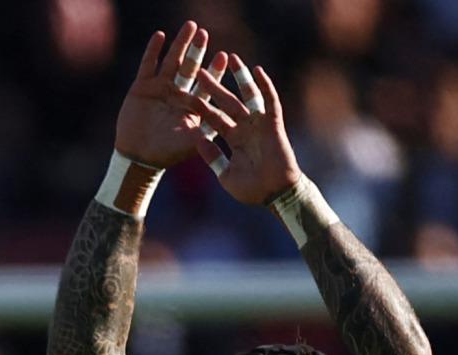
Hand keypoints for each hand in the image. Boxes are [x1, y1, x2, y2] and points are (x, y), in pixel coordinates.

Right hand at [111, 21, 246, 171]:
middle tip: (205, 33)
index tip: (224, 56)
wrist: (137, 158)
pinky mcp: (141, 87)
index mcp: (192, 105)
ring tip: (189, 27)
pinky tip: (160, 35)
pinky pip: (147, 65)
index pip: (206, 84)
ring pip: (172, 62)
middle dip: (197, 51)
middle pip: (190, 67)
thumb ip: (206, 131)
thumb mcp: (192, 143)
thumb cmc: (167, 153)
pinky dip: (153, 50)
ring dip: (180, 44)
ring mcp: (160, 89)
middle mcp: (178, 93)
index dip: (214, 70)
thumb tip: (222, 120)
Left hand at [198, 54, 302, 205]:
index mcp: (231, 139)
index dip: (198, 106)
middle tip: (198, 68)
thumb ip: (212, 156)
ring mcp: (259, 124)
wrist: (275, 194)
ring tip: (230, 57)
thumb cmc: (252, 189)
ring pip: (247, 95)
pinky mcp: (273, 123)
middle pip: (225, 102)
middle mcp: (244, 127)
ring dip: (239, 77)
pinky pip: (270, 101)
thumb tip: (197, 140)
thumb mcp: (224, 174)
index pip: (211, 118)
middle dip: (212, 86)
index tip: (182, 94)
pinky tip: (257, 70)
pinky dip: (264, 85)